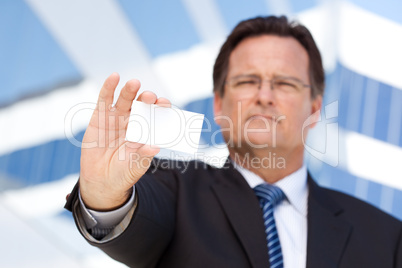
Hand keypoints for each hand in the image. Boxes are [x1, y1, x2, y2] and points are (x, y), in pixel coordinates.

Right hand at [79, 73, 170, 210]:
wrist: (102, 182)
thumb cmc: (124, 173)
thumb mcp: (136, 166)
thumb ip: (144, 155)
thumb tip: (155, 147)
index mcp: (145, 130)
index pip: (156, 115)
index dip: (160, 108)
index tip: (165, 104)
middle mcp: (132, 121)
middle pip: (142, 105)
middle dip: (147, 99)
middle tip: (150, 98)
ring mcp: (116, 118)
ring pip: (124, 100)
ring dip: (130, 91)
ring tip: (134, 84)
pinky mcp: (99, 117)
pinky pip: (104, 100)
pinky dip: (108, 88)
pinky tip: (114, 77)